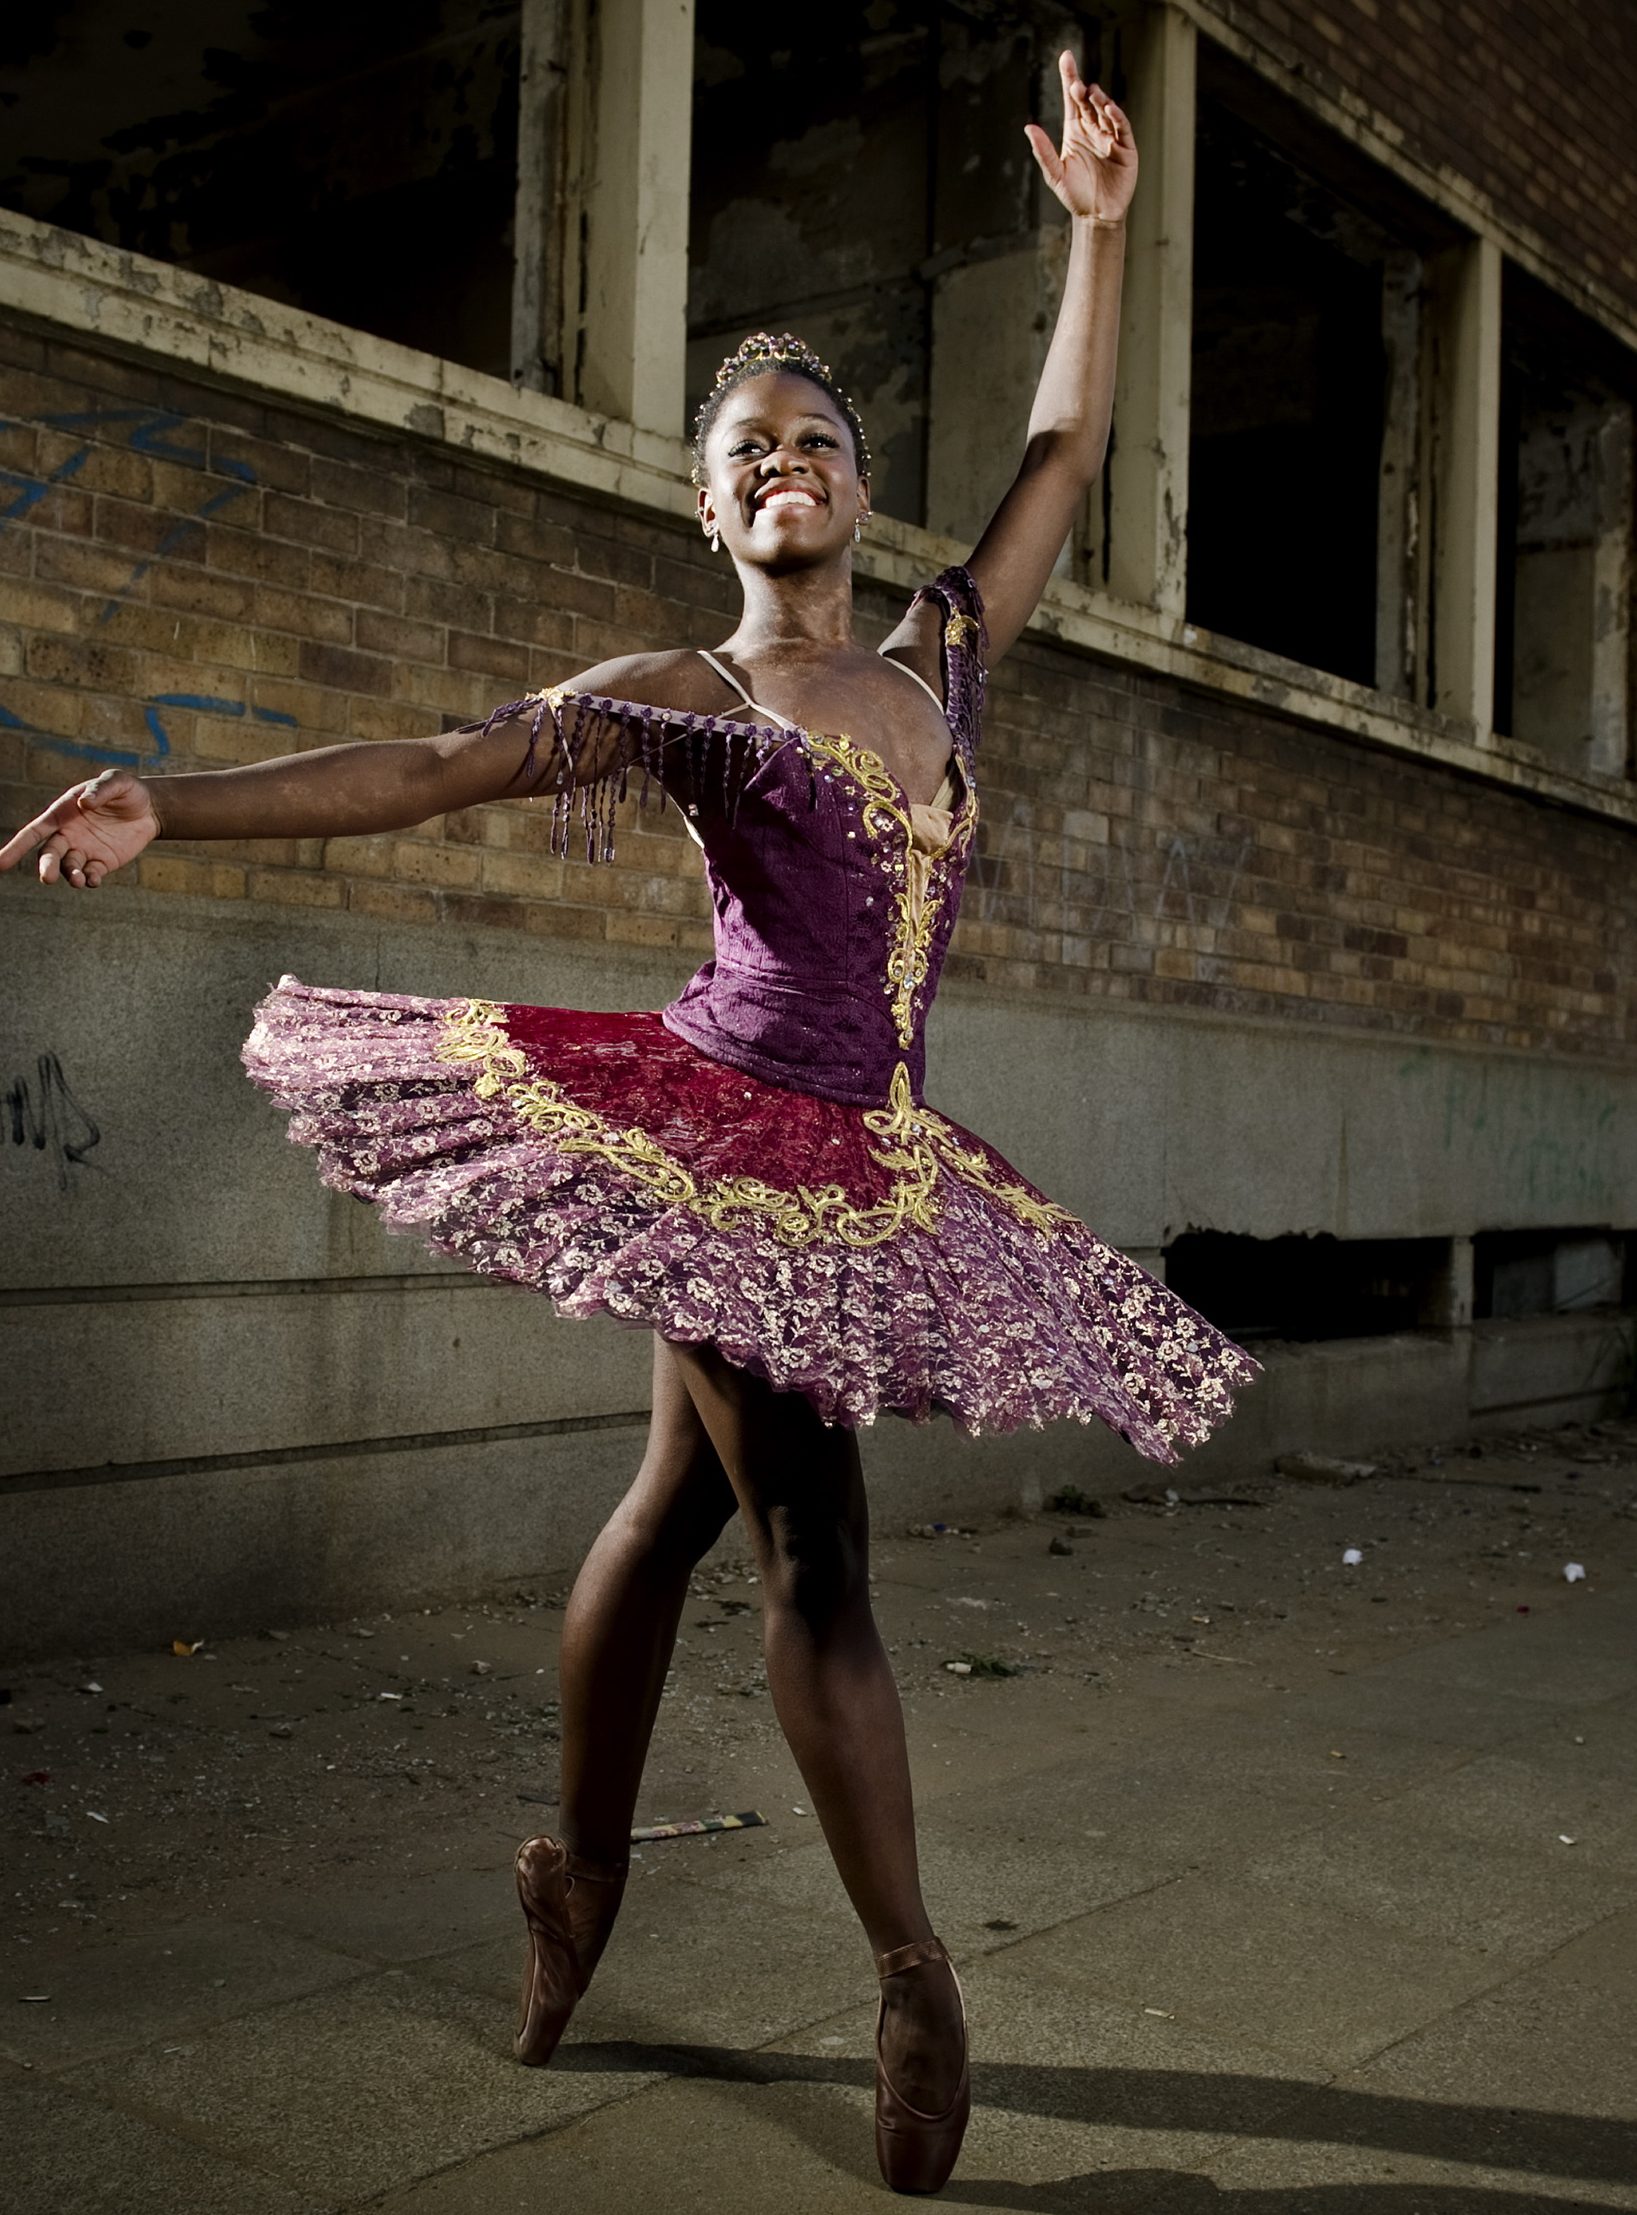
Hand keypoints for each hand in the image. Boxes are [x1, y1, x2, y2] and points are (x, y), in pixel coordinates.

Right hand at [0, 769, 161, 886]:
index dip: (16, 847)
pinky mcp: (102, 863)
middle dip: (46, 866)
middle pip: (49, 854)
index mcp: (62, 813)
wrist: (149, 808)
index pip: (34, 832)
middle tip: (47, 879)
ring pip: (67, 868)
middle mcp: (68, 835)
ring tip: (77, 881)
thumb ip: (100, 790)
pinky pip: (90, 874)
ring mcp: (84, 850)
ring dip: (69, 876)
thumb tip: (84, 804)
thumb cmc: (125, 790)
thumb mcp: (116, 782)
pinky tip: (92, 880)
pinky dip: (89, 880)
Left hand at [1024, 50, 1136, 224]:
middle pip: (1088, 102)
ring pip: (1105, 111)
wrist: (1096, 216)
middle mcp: (1093, 130)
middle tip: (1075, 84)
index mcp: (1075, 132)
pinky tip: (1108, 108)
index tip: (1066, 58)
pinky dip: (1116, 117)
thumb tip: (1029, 127)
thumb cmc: (1075, 195)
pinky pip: (1121, 127)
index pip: (1072, 100)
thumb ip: (1043, 151)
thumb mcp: (1055, 174)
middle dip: (1083, 90)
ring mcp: (1110, 137)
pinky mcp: (1125, 148)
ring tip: (1091, 93)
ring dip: (1100, 101)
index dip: (1069, 78)